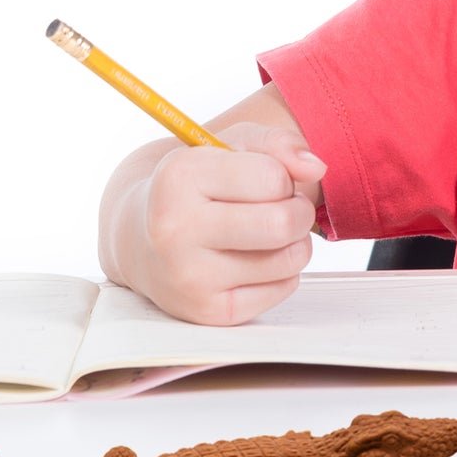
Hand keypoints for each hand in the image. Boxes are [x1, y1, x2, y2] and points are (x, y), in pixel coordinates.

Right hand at [103, 122, 326, 325]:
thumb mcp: (229, 146)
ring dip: (295, 242)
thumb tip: (317, 168)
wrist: (140, 238)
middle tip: (287, 207)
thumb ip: (277, 144)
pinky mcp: (207, 312)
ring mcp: (189, 277)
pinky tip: (258, 259)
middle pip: (282, 223)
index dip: (281, 176)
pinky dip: (284, 272)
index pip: (272, 177)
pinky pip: (282, 290)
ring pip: (288, 260)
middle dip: (299, 211)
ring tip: (272, 232)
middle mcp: (176, 229)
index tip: (266, 179)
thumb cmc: (197, 185)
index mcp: (179, 177)